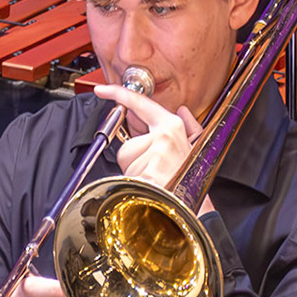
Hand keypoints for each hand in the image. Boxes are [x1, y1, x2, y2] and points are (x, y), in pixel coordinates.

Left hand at [97, 83, 206, 211]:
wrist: (192, 205)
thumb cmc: (192, 177)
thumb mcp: (195, 145)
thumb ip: (188, 125)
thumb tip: (183, 110)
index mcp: (172, 126)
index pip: (139, 103)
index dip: (117, 93)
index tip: (102, 90)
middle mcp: (164, 138)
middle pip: (126, 144)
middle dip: (133, 158)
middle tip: (153, 168)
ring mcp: (155, 156)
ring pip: (124, 162)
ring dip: (134, 172)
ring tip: (155, 178)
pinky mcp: (148, 174)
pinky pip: (126, 175)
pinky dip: (134, 184)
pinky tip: (149, 188)